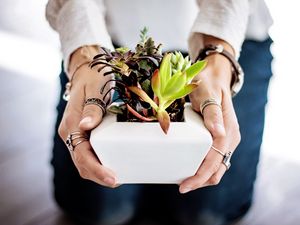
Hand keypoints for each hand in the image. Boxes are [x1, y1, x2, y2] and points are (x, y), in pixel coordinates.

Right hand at [58, 49, 117, 187]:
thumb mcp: (94, 90)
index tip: (113, 179)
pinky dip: (98, 163)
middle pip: (81, 163)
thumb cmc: (92, 78)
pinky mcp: (82, 134)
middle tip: (118, 181)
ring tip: (117, 177)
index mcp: (71, 125)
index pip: (82, 155)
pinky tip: (112, 164)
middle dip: (98, 175)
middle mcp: (70, 133)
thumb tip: (86, 127)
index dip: (97, 169)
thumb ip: (92, 109)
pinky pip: (88, 153)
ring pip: (83, 161)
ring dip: (98, 172)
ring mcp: (75, 134)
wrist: (86, 72)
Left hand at [179, 52, 240, 193]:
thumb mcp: (207, 94)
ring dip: (202, 176)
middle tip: (181, 186)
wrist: (214, 78)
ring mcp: (226, 139)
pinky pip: (213, 159)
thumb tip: (218, 133)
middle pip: (217, 170)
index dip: (200, 176)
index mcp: (228, 131)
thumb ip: (213, 113)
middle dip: (200, 181)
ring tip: (184, 180)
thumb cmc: (208, 84)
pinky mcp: (219, 138)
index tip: (184, 185)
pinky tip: (190, 167)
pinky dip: (203, 167)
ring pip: (216, 167)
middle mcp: (229, 138)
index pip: (215, 161)